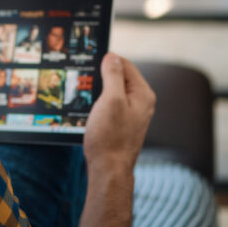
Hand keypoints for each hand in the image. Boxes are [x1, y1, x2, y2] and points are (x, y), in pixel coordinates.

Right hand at [84, 53, 155, 174]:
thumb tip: (112, 56)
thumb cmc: (110, 136)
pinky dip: (100, 103)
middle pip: (120, 77)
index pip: (125, 64)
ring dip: (99, 90)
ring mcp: (133, 114)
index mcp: (142, 93)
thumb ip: (113, 75)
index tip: (89, 62)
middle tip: (85, 80)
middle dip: (102, 76)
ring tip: (85, 96)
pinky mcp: (123, 123)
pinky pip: (111, 104)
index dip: (106, 61)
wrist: (109, 170)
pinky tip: (90, 109)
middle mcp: (141, 102)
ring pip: (114, 91)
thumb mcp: (110, 100)